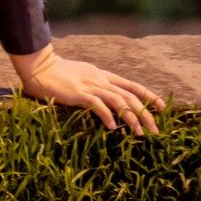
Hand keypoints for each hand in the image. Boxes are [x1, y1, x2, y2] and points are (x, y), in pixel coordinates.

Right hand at [11, 44, 164, 134]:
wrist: (37, 66)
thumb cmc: (56, 73)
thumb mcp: (80, 76)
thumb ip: (93, 84)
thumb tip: (103, 99)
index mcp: (101, 75)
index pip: (131, 85)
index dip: (148, 96)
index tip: (162, 107)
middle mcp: (99, 79)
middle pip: (129, 96)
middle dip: (145, 113)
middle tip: (155, 131)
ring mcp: (89, 85)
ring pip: (118, 101)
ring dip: (132, 118)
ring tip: (140, 133)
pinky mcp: (78, 93)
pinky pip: (98, 105)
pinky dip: (108, 116)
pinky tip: (113, 128)